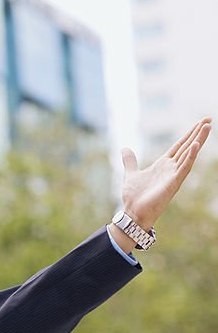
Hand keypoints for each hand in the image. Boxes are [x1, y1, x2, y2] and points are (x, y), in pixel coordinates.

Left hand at [118, 116, 210, 231]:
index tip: (199, 123)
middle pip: (187, 146)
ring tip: (207, 127)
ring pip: (189, 154)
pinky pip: (184, 168)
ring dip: (198, 140)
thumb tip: (124, 149)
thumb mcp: (130, 173)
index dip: (188, 134)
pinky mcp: (173, 183)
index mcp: (163, 164)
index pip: (179, 146)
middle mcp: (171, 168)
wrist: (133, 212)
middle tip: (209, 119)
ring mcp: (174, 175)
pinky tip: (196, 145)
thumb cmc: (134, 196)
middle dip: (198, 133)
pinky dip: (190, 156)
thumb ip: (130, 161)